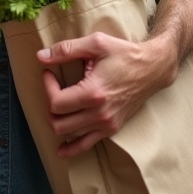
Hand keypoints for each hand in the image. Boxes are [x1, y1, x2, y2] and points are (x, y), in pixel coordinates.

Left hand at [36, 32, 175, 156]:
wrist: (152, 69)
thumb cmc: (124, 54)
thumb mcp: (95, 44)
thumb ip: (66, 50)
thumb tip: (41, 57)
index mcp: (94, 93)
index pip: (56, 103)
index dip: (47, 87)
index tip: (49, 73)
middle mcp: (100, 114)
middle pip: (58, 122)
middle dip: (49, 105)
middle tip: (54, 87)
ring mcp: (106, 124)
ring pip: (68, 135)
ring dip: (57, 120)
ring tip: (60, 102)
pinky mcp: (111, 128)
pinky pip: (86, 145)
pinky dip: (71, 148)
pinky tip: (61, 149)